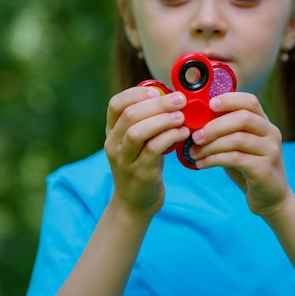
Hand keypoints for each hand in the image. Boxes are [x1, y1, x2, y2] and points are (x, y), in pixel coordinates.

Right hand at [104, 87, 189, 216]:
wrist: (135, 203)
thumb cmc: (143, 165)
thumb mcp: (140, 141)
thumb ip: (149, 121)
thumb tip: (172, 96)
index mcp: (112, 132)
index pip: (116, 104)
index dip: (137, 93)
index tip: (158, 92)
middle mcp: (114, 144)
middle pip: (130, 115)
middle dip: (158, 104)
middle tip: (180, 100)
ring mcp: (124, 160)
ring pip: (138, 131)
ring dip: (163, 120)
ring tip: (181, 117)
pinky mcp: (140, 173)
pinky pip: (153, 149)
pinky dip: (170, 137)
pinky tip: (183, 133)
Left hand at [188, 92, 290, 216]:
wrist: (270, 198)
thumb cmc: (248, 168)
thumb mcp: (238, 146)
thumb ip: (224, 132)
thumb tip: (193, 121)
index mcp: (264, 122)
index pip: (250, 101)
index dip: (229, 100)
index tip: (208, 105)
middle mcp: (271, 132)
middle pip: (243, 118)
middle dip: (214, 126)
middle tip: (194, 136)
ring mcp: (270, 150)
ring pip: (238, 139)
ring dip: (211, 145)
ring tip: (193, 152)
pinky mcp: (265, 169)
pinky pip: (236, 159)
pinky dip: (214, 159)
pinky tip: (201, 164)